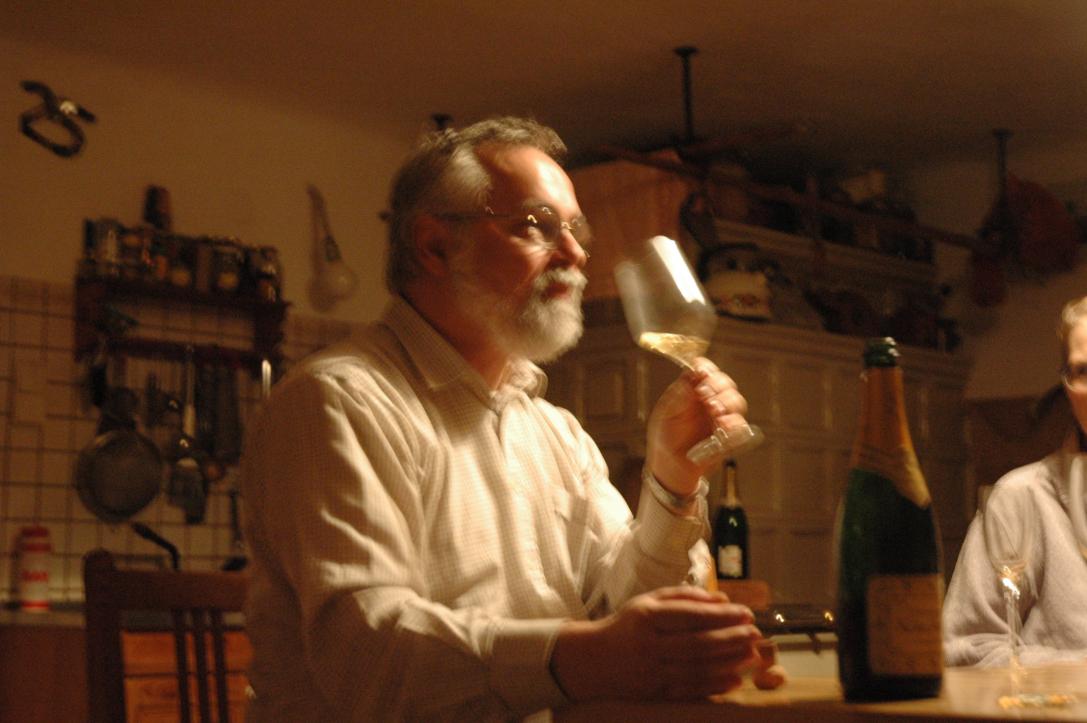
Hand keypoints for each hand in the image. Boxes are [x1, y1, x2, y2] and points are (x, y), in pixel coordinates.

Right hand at [550, 586, 761, 701]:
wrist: (592, 660)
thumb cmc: (627, 625)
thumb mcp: (649, 602)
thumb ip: (685, 597)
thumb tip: (722, 599)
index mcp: (646, 617)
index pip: (691, 616)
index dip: (722, 615)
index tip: (746, 613)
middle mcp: (648, 646)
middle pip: (697, 644)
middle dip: (731, 639)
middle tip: (755, 634)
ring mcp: (650, 672)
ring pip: (696, 669)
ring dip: (728, 662)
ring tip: (751, 654)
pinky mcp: (653, 694)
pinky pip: (689, 690)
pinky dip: (714, 686)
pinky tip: (734, 679)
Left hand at [646, 357, 748, 495]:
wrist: (670, 468)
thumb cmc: (664, 438)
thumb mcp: (665, 414)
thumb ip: (679, 396)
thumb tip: (690, 376)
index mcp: (692, 390)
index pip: (704, 370)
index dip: (706, 369)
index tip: (703, 374)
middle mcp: (709, 400)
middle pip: (725, 383)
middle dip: (720, 387)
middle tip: (707, 396)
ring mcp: (721, 417)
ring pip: (737, 402)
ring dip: (728, 403)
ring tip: (715, 412)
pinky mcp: (729, 436)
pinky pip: (740, 426)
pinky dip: (735, 424)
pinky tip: (723, 426)